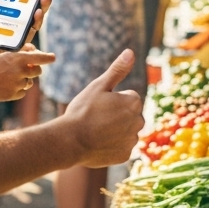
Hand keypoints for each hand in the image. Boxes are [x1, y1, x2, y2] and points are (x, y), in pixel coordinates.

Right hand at [0, 45, 56, 102]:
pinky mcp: (12, 95)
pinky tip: (5, 86)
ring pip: (29, 83)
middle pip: (37, 72)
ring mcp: (16, 83)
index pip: (38, 57)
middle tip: (28, 69)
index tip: (53, 57)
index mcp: (17, 58)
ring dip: (23, 81)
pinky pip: (22, 93)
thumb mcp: (5, 56)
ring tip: (8, 78)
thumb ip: (22, 56)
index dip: (47, 58)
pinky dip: (17, 90)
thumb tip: (36, 56)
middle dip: (34, 71)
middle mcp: (19, 70)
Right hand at [61, 49, 144, 167]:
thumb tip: (131, 52)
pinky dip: (112, 145)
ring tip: (96, 131)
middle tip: (97, 118)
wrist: (70, 141)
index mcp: (134, 102)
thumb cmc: (82, 111)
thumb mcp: (99, 86)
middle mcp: (139, 121)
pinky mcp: (125, 156)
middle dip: (118, 115)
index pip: (129, 97)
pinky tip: (98, 144)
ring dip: (116, 130)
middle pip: (130, 115)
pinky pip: (121, 147)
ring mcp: (132, 140)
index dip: (112, 100)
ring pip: (126, 131)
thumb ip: (118, 70)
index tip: (99, 106)